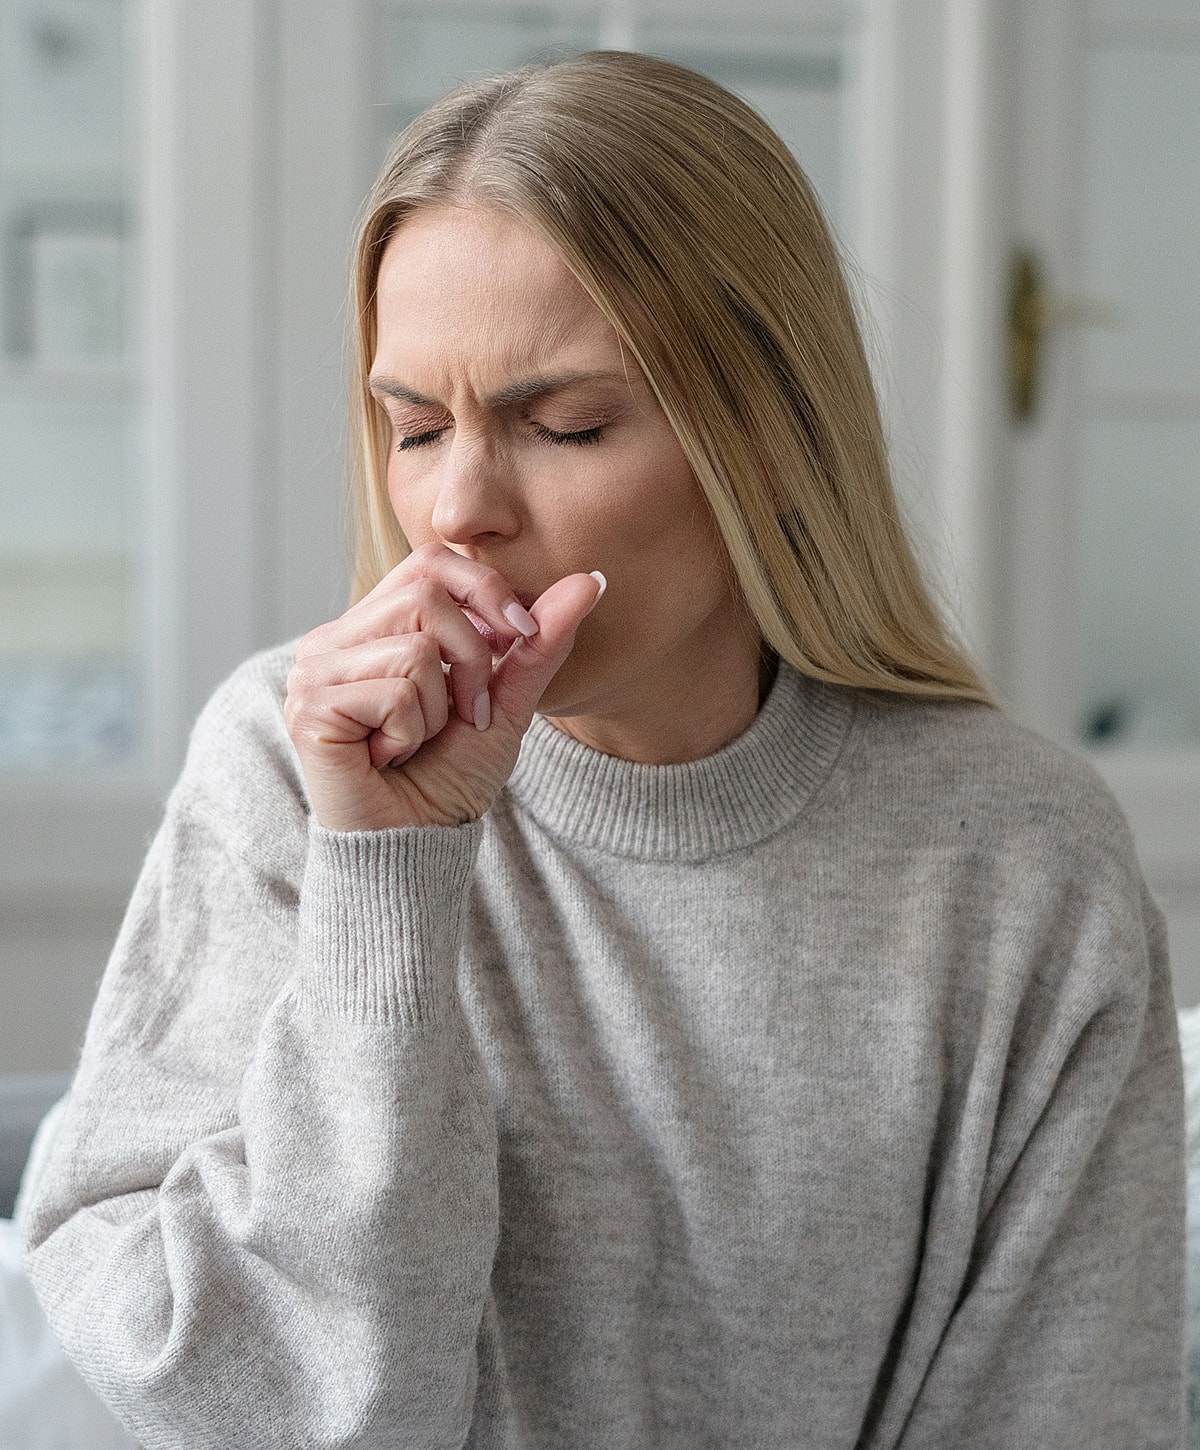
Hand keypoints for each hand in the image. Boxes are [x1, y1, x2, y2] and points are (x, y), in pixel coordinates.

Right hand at [284, 543, 603, 830]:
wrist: (414, 849)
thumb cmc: (447, 780)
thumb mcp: (506, 704)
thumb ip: (538, 643)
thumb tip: (591, 579)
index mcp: (371, 628)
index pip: (430, 561)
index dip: (485, 590)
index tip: (519, 638)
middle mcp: (333, 639)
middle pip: (425, 592)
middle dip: (471, 660)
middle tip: (465, 714)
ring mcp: (314, 671)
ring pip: (415, 646)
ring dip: (439, 707)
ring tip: (415, 741)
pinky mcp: (309, 707)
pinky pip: (395, 691)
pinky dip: (412, 732)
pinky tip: (389, 758)